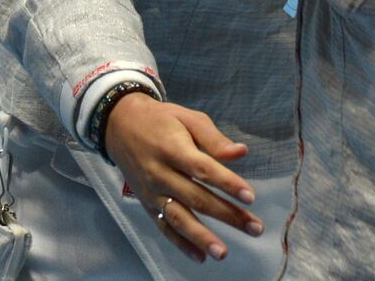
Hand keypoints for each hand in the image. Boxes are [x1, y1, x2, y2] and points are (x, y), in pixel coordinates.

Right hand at [103, 92, 263, 263]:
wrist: (120, 125)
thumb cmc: (162, 119)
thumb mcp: (189, 118)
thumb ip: (214, 139)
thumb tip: (241, 153)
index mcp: (174, 149)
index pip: (204, 170)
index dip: (227, 183)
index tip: (250, 197)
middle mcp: (161, 174)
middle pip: (197, 198)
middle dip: (227, 214)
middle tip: (254, 228)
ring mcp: (152, 192)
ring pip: (179, 218)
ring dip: (202, 237)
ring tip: (223, 252)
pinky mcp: (146, 204)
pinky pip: (163, 227)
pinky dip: (180, 243)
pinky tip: (200, 256)